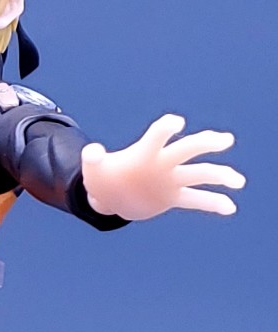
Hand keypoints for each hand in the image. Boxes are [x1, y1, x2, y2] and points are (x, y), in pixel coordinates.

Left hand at [81, 114, 244, 220]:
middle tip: (226, 140)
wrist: (110, 196)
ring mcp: (170, 180)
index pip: (159, 136)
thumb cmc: (102, 177)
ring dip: (220, 176)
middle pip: (188, 150)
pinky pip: (196, 201)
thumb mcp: (93, 168)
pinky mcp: (172, 198)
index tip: (176, 123)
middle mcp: (163, 163)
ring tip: (238, 181)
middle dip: (206, 143)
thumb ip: (93, 158)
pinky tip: (230, 208)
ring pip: (199, 175)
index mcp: (146, 153)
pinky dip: (212, 204)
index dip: (166, 128)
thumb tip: (92, 151)